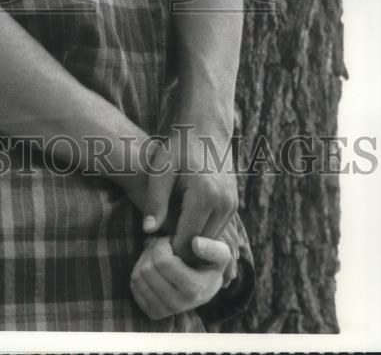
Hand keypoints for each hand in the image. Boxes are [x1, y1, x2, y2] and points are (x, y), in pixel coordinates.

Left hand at [130, 234, 229, 318]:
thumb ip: (213, 247)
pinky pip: (134, 287)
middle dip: (151, 251)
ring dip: (144, 260)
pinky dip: (139, 273)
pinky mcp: (153, 312)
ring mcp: (164, 311)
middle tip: (161, 247)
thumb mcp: (221, 254)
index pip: (163, 262)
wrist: (206, 287)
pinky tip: (153, 269)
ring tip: (157, 256)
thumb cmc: (210, 265)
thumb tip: (195, 243)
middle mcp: (178, 304)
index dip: (162, 244)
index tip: (170, 241)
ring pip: (138, 277)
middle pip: (147, 269)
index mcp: (194, 289)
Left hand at [142, 126, 237, 263]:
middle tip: (158, 250)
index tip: (151, 250)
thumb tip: (147, 231)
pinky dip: (201, 235)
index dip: (169, 250)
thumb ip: (155, 200)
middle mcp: (223, 205)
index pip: (187, 242)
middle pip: (201, 247)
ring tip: (167, 240)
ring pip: (211, 242)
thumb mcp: (161, 168)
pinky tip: (181, 229)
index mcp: (205, 197)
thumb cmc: (178, 145)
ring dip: (192, 245)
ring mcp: (231, 206)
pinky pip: (217, 230)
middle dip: (181, 252)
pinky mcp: (233, 205)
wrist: (206, 127)